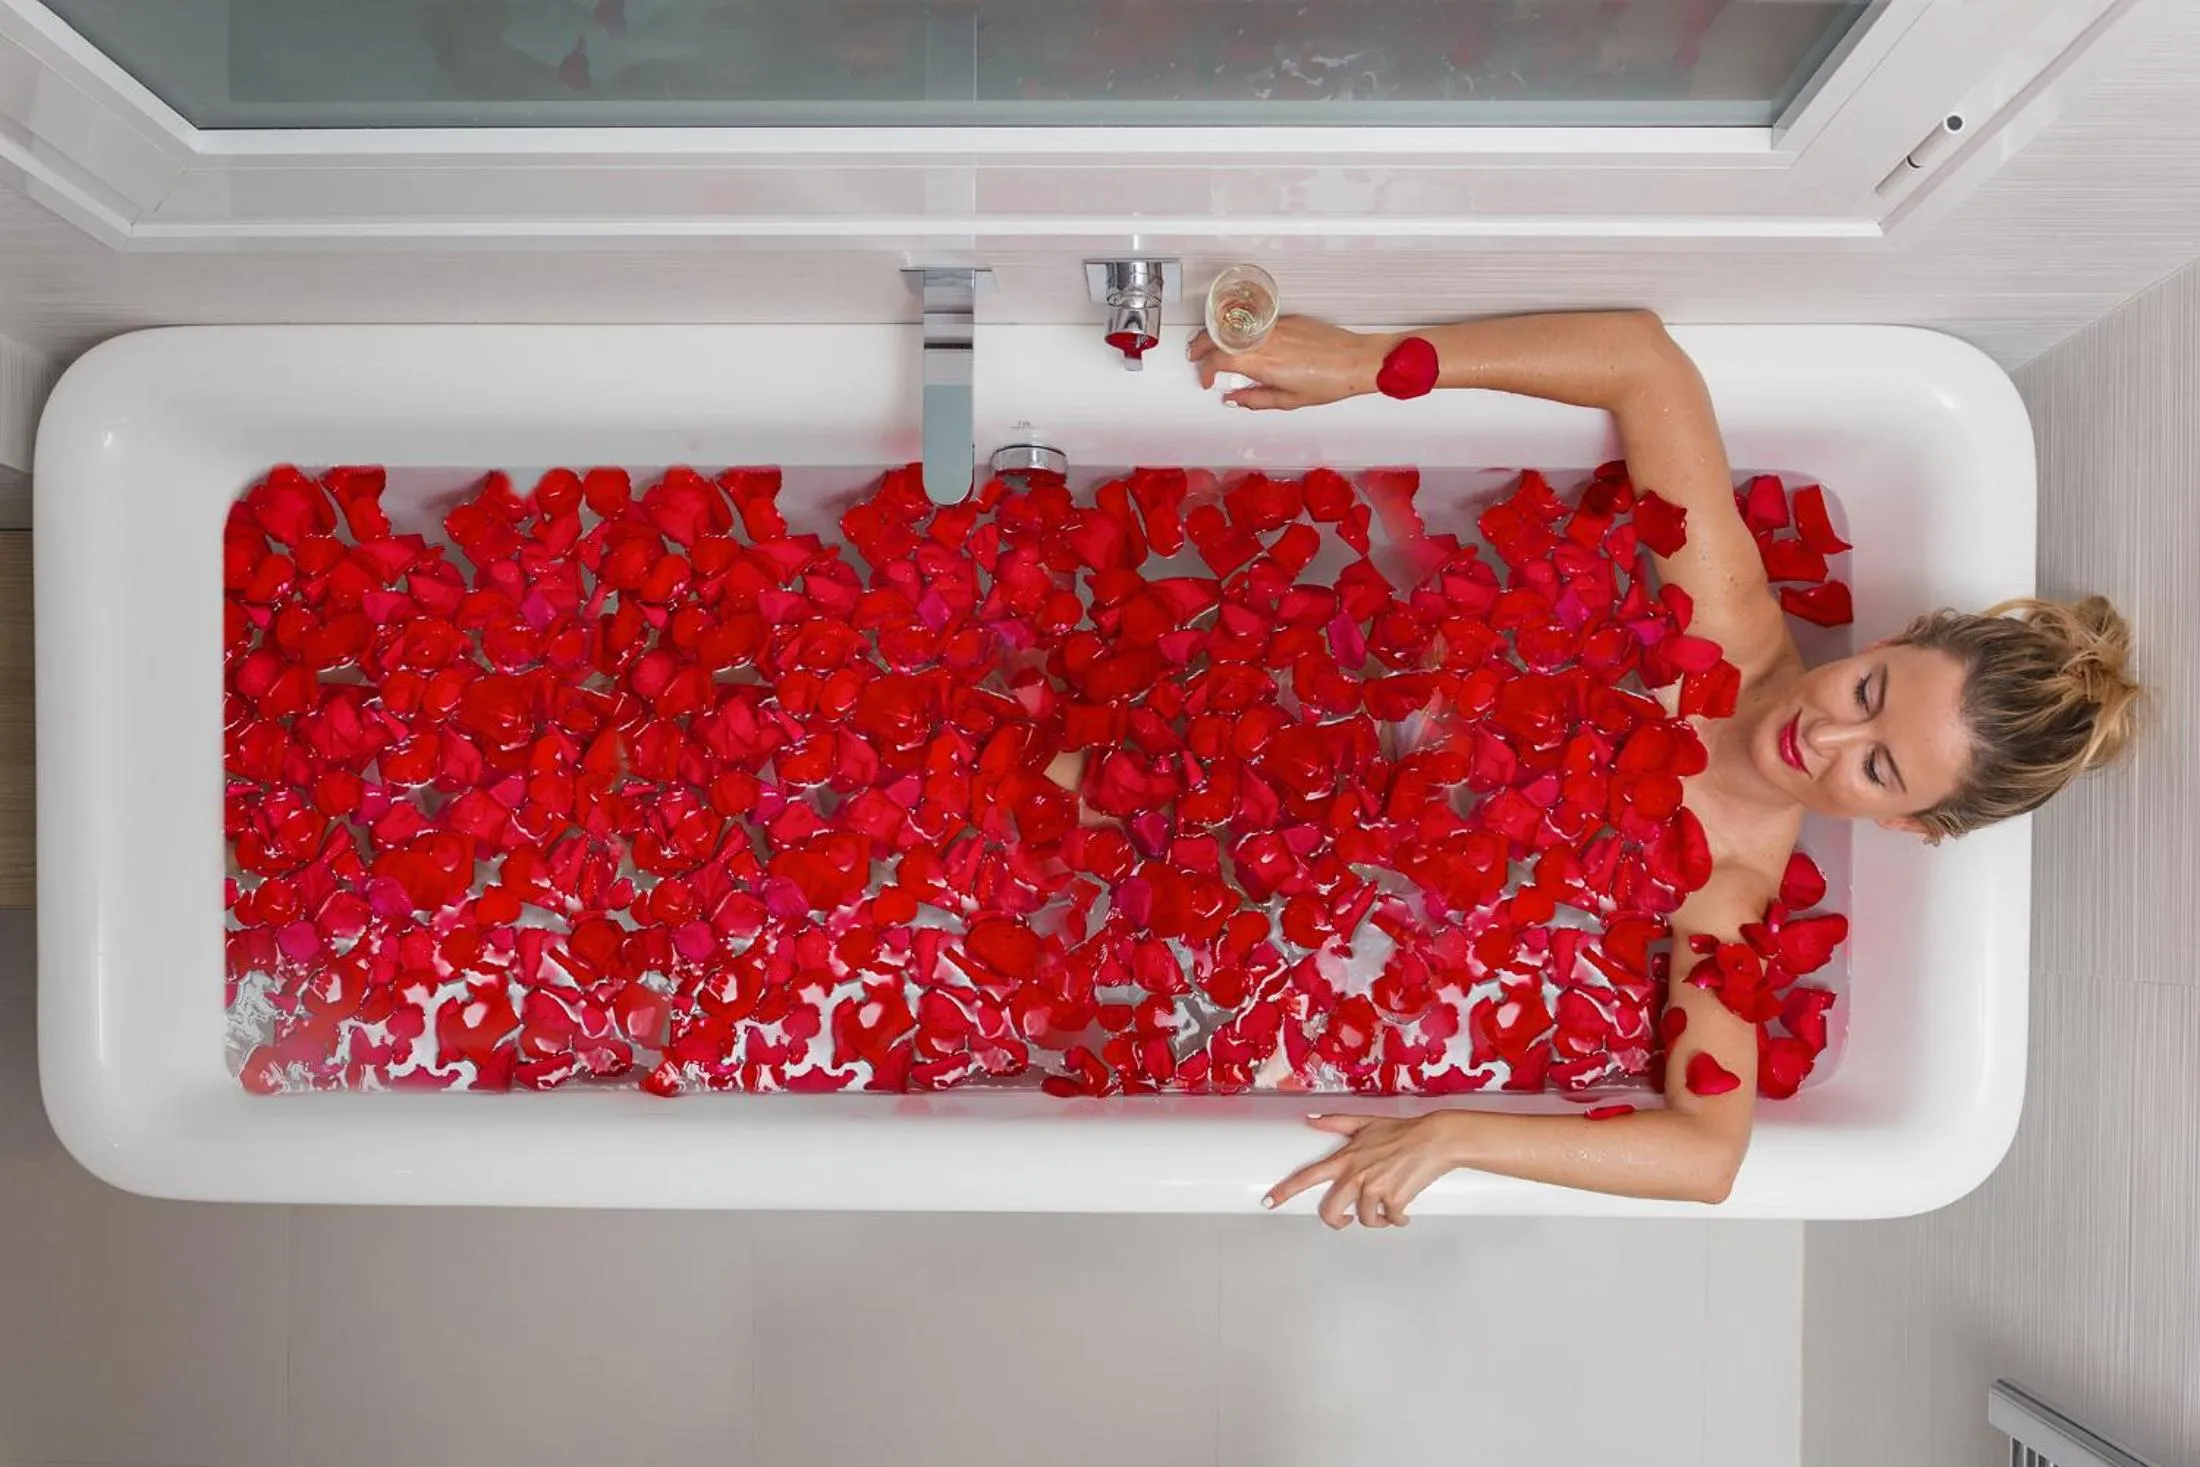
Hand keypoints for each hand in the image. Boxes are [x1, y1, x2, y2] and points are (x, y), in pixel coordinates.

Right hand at [1188, 316, 1393, 410]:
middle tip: (1196, 356)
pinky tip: (1245, 339)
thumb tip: (1235, 399)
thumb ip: (1256, 399)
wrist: (1355, 360)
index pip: (1218, 360)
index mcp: (1262, 362)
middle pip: (1220, 336)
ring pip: (1236, 325)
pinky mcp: (1288, 319)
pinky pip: (1257, 322)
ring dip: (1219, 335)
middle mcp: (1265, 339)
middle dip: (1201, 346)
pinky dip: (1243, 330)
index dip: (1206, 371)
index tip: (1208, 381)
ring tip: (1215, 346)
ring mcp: (1276, 326)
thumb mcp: (1289, 400)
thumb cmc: (1328, 382)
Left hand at [1264, 1112, 1460, 1227]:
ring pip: (1364, 1219)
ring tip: (1385, 1207)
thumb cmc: (1402, 1131)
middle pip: (1330, 1210)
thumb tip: (1310, 1118)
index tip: (1269, 1202)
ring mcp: (1374, 1189)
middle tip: (1344, 1220)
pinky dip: (1398, 1219)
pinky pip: (1391, 1220)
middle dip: (1336, 1221)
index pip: (1307, 1176)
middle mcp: (1356, 1175)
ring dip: (1375, 1218)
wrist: (1434, 1140)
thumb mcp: (1365, 1122)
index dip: (1285, 1191)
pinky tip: (1403, 1209)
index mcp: (1345, 1159)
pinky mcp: (1394, 1201)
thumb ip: (1336, 1122)